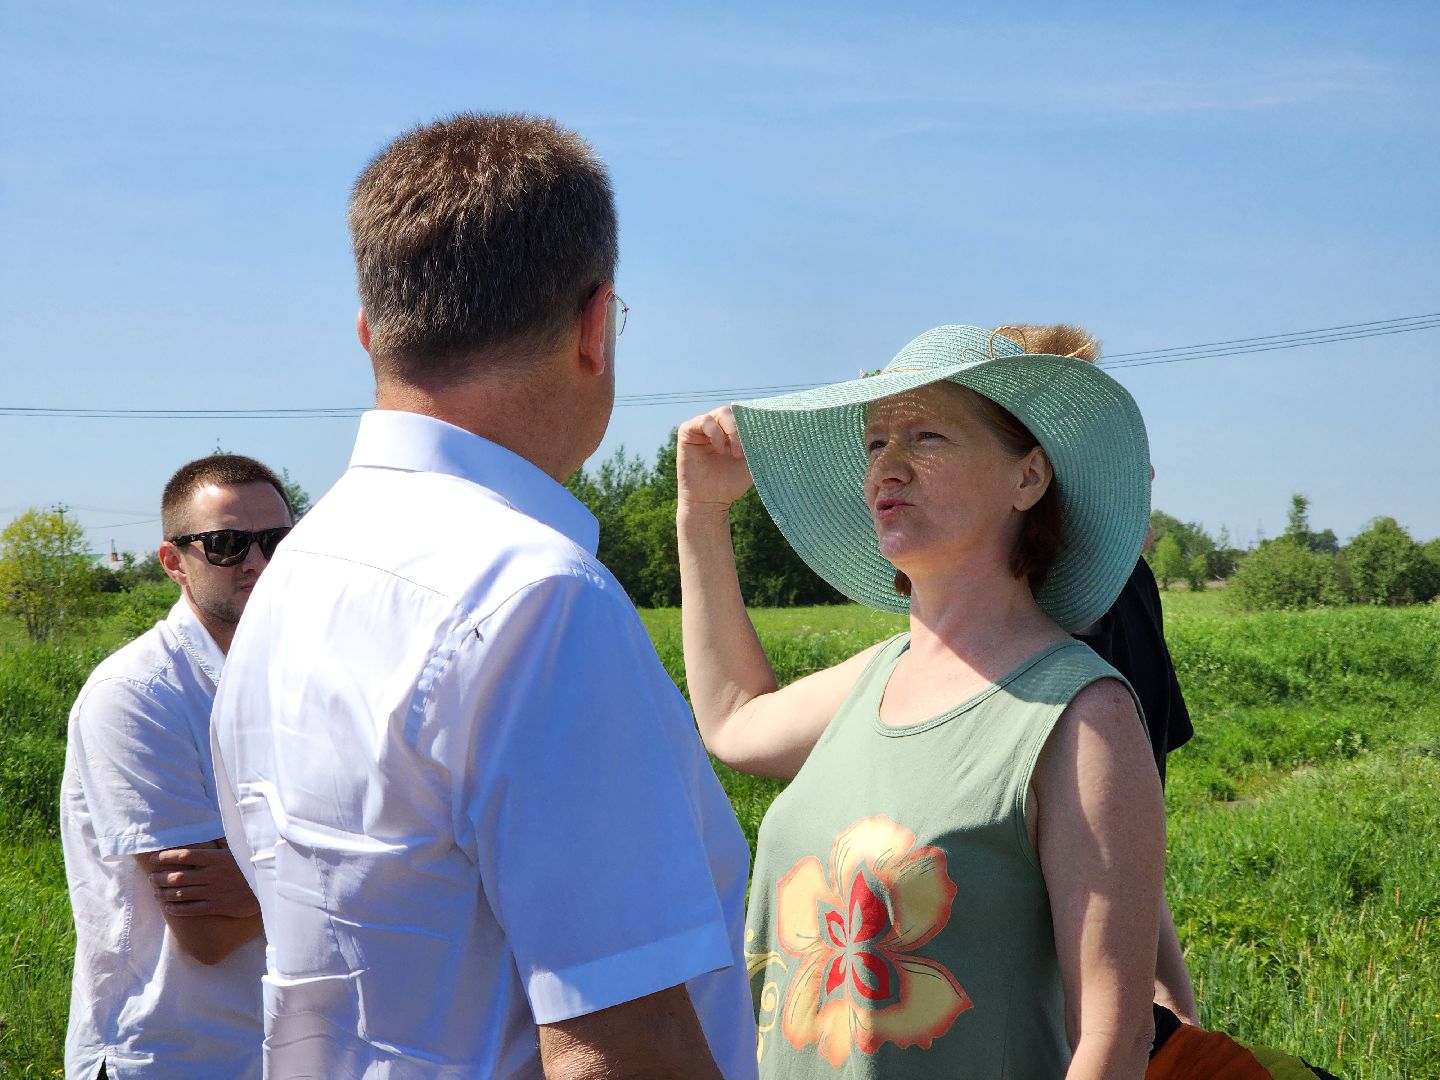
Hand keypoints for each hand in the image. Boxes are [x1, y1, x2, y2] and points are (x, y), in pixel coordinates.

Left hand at [142, 840, 259, 918]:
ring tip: (155, 892)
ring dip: (164, 893)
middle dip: (160, 877)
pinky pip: (192, 909)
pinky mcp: (217, 906)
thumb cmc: (253, 866)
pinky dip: (176, 908)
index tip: (154, 858)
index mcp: (217, 859)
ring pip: (182, 893)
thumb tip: (212, 833)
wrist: (269, 888)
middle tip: (151, 877)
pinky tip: (167, 907)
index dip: (167, 856)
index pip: (186, 856)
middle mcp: (212, 875)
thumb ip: (224, 842)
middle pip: (178, 876)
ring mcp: (214, 892)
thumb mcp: (240, 850)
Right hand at [676, 407, 752, 511]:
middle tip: (742, 452)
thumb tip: (769, 425)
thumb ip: (757, 441)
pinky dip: (716, 433)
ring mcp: (702, 428)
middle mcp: (718, 426)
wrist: (711, 501)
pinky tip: (719, 450)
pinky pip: (704, 421)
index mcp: (732, 431)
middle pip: (734, 411)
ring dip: (731, 432)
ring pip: (722, 413)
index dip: (753, 421)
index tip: (761, 437)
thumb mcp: (751, 460)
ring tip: (732, 453)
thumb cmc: (731, 483)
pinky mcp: (687, 432)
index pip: (744, 414)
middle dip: (741, 430)